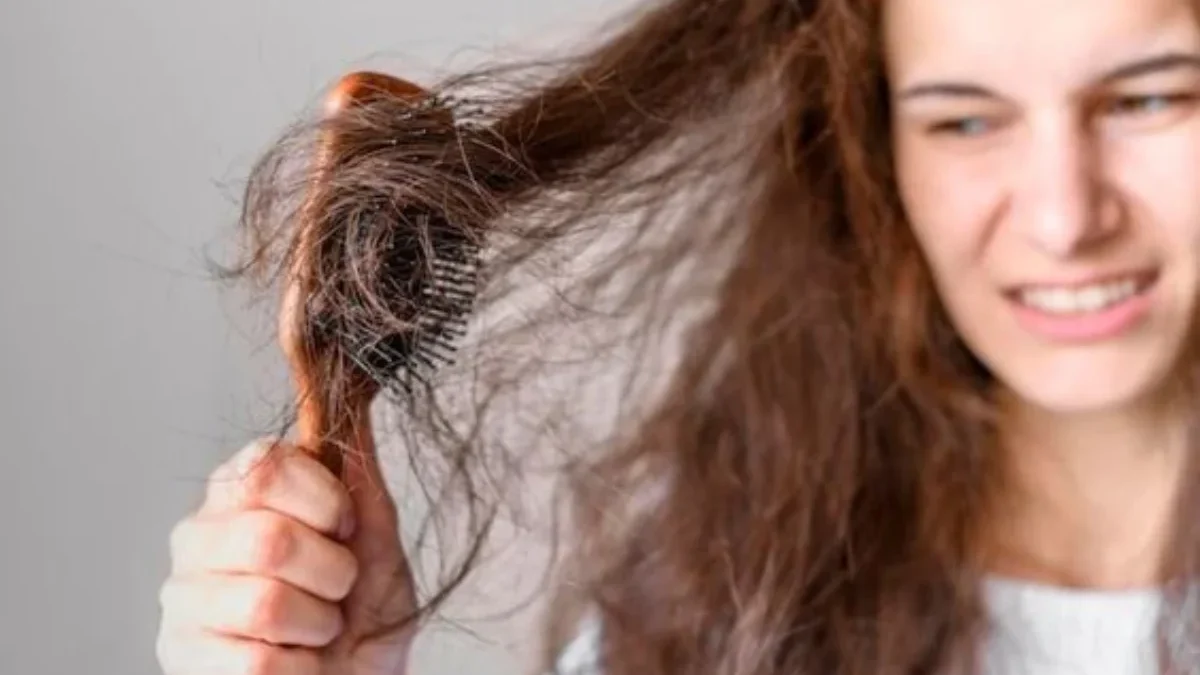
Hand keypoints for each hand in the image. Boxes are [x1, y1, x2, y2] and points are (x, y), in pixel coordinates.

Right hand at [156, 433, 416, 673]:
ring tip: (318, 628)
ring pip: (264, 603)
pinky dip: (299, 668)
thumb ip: (357, 472)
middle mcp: (198, 536)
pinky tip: (295, 661)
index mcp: (240, 491)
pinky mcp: (181, 657)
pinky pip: (256, 663)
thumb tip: (351, 397)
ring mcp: (182, 598)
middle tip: (339, 589)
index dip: (326, 504)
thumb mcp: (376, 536)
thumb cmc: (363, 609)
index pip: (266, 467)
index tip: (345, 529)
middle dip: (331, 573)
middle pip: (269, 538)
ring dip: (317, 624)